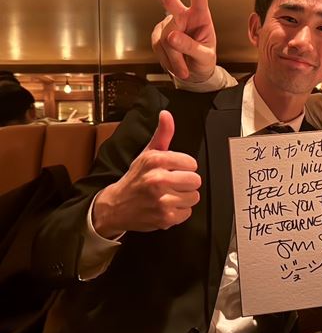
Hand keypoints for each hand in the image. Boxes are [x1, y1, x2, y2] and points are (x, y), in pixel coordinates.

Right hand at [92, 110, 201, 238]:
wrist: (115, 206)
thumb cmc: (136, 178)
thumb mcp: (147, 153)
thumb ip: (162, 134)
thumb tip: (166, 114)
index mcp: (155, 160)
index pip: (191, 163)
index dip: (184, 167)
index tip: (174, 170)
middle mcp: (158, 179)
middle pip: (195, 180)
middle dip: (186, 182)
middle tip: (172, 184)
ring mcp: (161, 200)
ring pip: (194, 197)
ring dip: (184, 197)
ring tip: (169, 196)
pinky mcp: (164, 218)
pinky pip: (187, 212)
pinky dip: (179, 212)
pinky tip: (166, 207)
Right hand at [139, 0, 216, 81]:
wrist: (196, 74)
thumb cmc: (204, 61)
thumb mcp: (205, 57)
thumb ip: (190, 47)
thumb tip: (171, 37)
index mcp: (201, 16)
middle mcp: (184, 17)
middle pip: (168, 0)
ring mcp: (169, 26)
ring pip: (165, 39)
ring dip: (174, 57)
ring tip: (184, 68)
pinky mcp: (158, 36)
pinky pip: (158, 48)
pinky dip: (167, 61)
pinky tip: (175, 64)